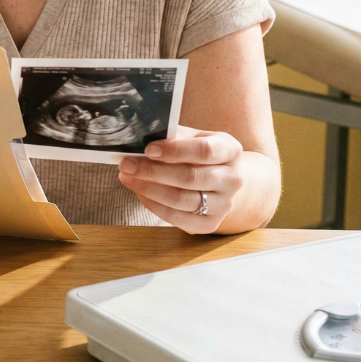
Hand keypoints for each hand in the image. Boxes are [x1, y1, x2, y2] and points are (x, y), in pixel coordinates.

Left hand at [117, 126, 245, 233]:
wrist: (222, 179)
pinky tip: (140, 192)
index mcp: (230, 150)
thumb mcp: (192, 137)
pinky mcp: (210, 224)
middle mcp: (233, 179)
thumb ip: (170, 137)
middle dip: (152, 171)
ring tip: (128, 177)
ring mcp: (224, 204)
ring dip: (149, 189)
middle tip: (126, 164)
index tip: (148, 149)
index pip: (205, 151)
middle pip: (190, 178)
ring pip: (182, 200)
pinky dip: (154, 205)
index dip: (174, 151)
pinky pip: (177, 218)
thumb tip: (139, 140)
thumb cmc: (200, 154)